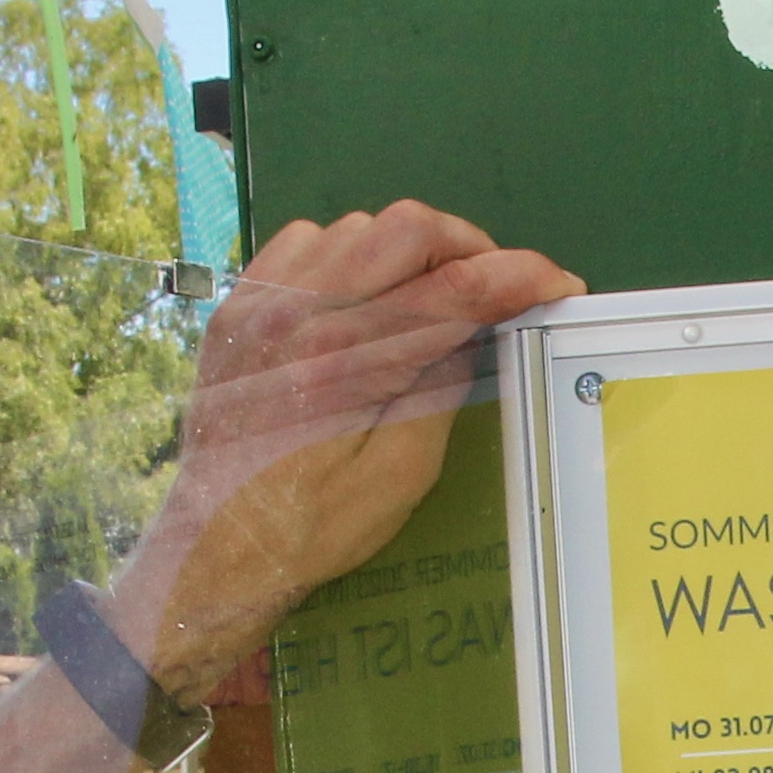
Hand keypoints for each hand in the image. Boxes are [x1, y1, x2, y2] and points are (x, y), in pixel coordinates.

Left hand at [114, 201, 584, 696]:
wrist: (214, 545)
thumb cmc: (312, 526)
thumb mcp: (400, 476)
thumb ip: (441, 391)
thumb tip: (471, 330)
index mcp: (347, 363)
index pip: (454, 289)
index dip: (519, 275)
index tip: (557, 282)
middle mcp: (299, 315)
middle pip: (407, 228)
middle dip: (468, 245)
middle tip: (492, 284)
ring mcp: (260, 303)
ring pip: (357, 226)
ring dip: (407, 249)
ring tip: (429, 293)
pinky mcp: (238, 307)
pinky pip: (303, 240)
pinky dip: (347, 251)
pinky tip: (361, 292)